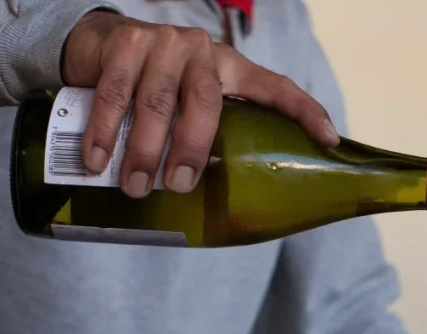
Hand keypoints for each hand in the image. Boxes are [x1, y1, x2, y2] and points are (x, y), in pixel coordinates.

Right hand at [61, 10, 340, 197]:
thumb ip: (214, 131)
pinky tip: (97, 160)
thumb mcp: (193, 100)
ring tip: (136, 187)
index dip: (306, 113)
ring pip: (155, 103)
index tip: (330, 141)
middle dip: (191, 150)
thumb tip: (237, 197)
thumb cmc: (160, 85)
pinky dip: (103, 132)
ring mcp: (163, 43)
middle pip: (205, 104)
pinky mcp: (124, 43)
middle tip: (177, 186)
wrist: (103, 43)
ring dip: (143, 150)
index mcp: (232, 68)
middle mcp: (203, 51)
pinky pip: (115, 94)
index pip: (277, 88)